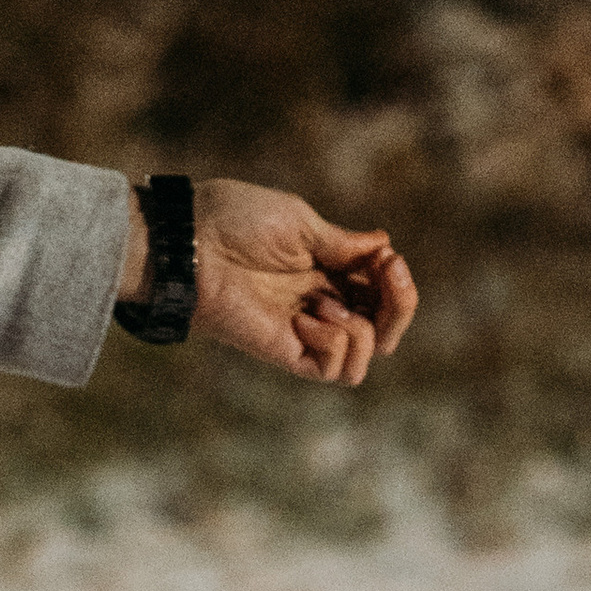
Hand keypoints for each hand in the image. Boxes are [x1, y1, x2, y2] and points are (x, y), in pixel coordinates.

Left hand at [137, 179, 416, 382]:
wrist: (191, 243)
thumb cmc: (236, 221)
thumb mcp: (301, 222)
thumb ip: (343, 245)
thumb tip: (384, 247)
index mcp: (327, 272)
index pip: (382, 295)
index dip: (397, 283)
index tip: (387, 257)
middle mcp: (321, 305)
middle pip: (384, 330)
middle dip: (400, 306)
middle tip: (387, 273)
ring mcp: (305, 333)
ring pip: (365, 357)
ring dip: (363, 326)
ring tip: (325, 301)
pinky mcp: (286, 354)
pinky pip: (334, 370)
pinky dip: (335, 341)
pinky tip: (306, 318)